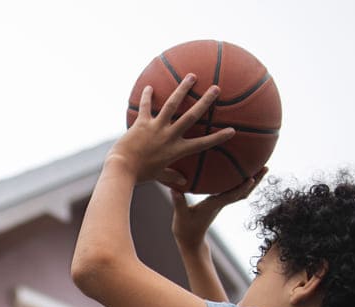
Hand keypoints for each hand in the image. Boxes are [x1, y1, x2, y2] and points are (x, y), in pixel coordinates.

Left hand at [106, 74, 235, 183]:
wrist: (122, 169)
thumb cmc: (141, 175)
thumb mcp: (159, 176)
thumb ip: (172, 176)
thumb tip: (184, 181)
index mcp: (177, 150)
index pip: (202, 144)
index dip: (218, 137)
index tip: (232, 130)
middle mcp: (169, 136)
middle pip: (192, 116)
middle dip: (205, 102)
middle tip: (216, 89)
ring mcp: (156, 127)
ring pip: (172, 105)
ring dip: (182, 89)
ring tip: (191, 76)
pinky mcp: (142, 122)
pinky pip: (146, 106)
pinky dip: (147, 96)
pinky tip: (150, 86)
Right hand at [170, 167, 267, 248]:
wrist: (190, 240)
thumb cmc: (185, 229)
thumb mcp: (180, 215)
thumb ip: (178, 202)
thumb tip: (174, 189)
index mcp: (213, 205)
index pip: (231, 196)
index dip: (242, 188)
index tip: (252, 178)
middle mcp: (220, 203)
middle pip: (243, 192)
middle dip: (255, 180)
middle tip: (266, 167)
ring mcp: (221, 203)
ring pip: (241, 191)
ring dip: (253, 181)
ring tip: (262, 168)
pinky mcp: (218, 202)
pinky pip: (234, 191)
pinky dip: (242, 183)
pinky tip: (243, 173)